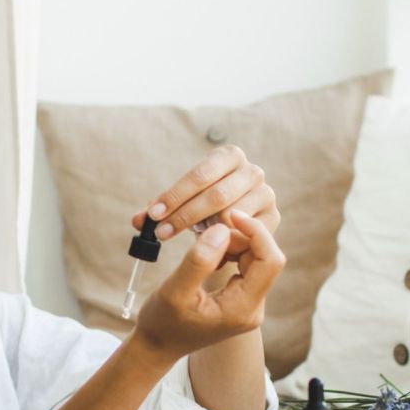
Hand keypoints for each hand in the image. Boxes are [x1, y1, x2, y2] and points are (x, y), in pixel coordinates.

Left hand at [132, 145, 279, 261]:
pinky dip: (224, 244)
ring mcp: (266, 194)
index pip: (200, 174)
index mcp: (228, 156)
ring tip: (185, 245)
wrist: (235, 226)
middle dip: (185, 216)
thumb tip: (137, 222)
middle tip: (161, 233)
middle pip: (216, 195)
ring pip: (231, 216)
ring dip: (204, 234)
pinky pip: (245, 235)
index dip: (175, 195)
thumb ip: (160, 210)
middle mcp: (252, 171)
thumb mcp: (181, 205)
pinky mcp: (272, 219)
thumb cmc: (203, 210)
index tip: (153, 215)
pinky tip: (208, 252)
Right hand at [132, 209, 284, 361]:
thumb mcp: (174, 292)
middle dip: (239, 238)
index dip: (256, 232)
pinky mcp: (241, 298)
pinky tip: (207, 254)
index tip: (230, 214)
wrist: (158, 345)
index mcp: (242, 309)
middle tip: (206, 232)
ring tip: (202, 245)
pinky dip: (228, 252)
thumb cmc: (161, 323)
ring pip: (255, 259)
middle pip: (264, 257)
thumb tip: (222, 229)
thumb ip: (199, 261)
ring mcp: (249, 304)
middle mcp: (253, 308)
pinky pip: (245, 265)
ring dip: (232, 244)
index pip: (270, 261)